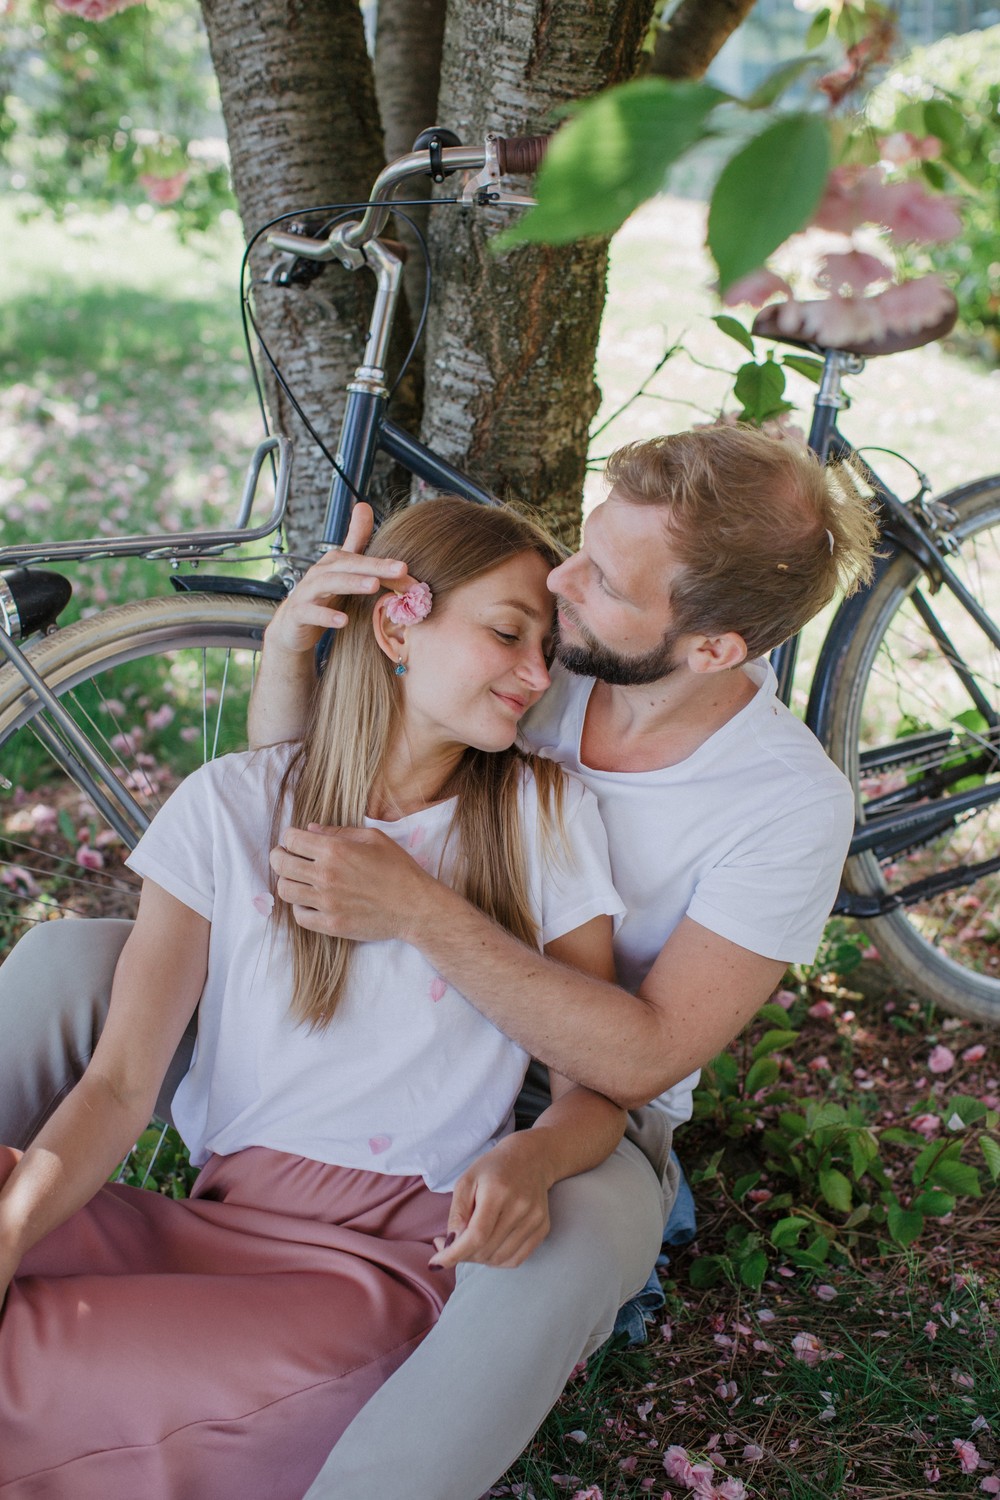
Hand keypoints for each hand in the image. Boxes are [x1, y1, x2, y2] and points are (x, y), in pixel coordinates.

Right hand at [265, 502, 418, 656]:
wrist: (292, 626)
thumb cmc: (322, 596)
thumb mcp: (341, 568)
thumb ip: (355, 541)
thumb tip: (364, 505)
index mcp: (334, 563)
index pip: (360, 559)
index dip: (383, 563)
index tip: (406, 568)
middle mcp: (319, 572)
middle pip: (346, 565)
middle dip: (374, 566)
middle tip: (401, 570)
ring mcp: (307, 592)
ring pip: (328, 583)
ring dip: (351, 583)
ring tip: (374, 586)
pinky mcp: (298, 613)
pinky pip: (310, 613)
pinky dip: (326, 616)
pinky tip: (343, 621)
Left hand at [270, 824, 437, 941]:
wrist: (415, 906)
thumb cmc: (398, 868)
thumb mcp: (373, 838)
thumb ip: (339, 831)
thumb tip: (311, 829)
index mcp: (336, 850)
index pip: (291, 839)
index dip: (289, 837)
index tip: (294, 840)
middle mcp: (326, 875)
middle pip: (281, 864)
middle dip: (278, 856)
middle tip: (284, 857)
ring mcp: (327, 902)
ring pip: (285, 890)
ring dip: (287, 881)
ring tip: (297, 879)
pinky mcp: (331, 924)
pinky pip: (299, 916)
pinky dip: (299, 907)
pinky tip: (309, 901)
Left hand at [429, 1135, 553, 1270]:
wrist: (531, 1158)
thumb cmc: (493, 1169)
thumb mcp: (466, 1180)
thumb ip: (457, 1213)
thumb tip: (450, 1244)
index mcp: (498, 1191)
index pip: (477, 1235)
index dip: (454, 1254)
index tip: (436, 1263)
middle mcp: (520, 1207)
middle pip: (486, 1250)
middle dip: (463, 1255)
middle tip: (452, 1245)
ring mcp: (534, 1219)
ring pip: (499, 1259)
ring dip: (479, 1259)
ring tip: (471, 1243)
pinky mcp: (542, 1228)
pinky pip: (516, 1259)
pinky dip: (497, 1261)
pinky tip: (489, 1247)